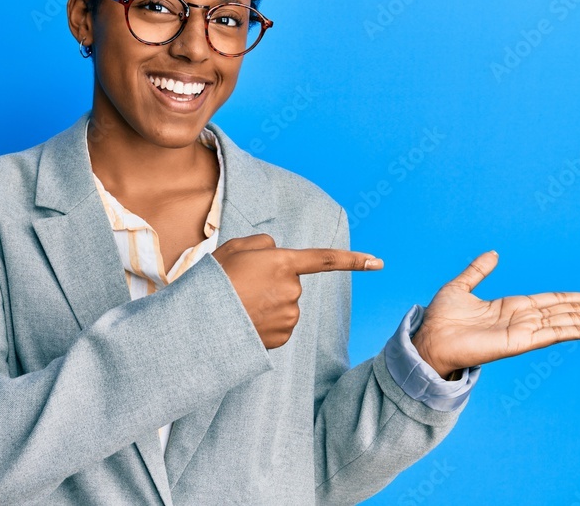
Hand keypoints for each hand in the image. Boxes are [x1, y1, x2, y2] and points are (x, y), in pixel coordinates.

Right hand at [212, 234, 382, 348]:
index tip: (378, 262)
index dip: (354, 260)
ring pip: (286, 303)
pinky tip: (248, 320)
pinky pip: (282, 324)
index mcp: (283, 262)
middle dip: (274, 282)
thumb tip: (276, 253)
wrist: (201, 320)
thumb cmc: (215, 280)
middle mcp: (293, 289)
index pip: (326, 259)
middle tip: (244, 285)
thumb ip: (262, 243)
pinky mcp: (284, 335)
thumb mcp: (234, 248)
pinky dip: (268, 322)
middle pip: (292, 281)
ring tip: (243, 304)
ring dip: (270, 303)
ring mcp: (290, 315)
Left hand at [411, 251, 579, 378]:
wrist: (428, 339)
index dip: (579, 298)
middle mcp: (523, 319)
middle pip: (569, 311)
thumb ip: (479, 270)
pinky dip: (578, 332)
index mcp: (513, 307)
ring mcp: (524, 331)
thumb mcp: (461, 287)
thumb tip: (494, 253)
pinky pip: (554, 334)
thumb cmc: (441, 319)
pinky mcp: (519, 342)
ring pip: (568, 322)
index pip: (555, 301)